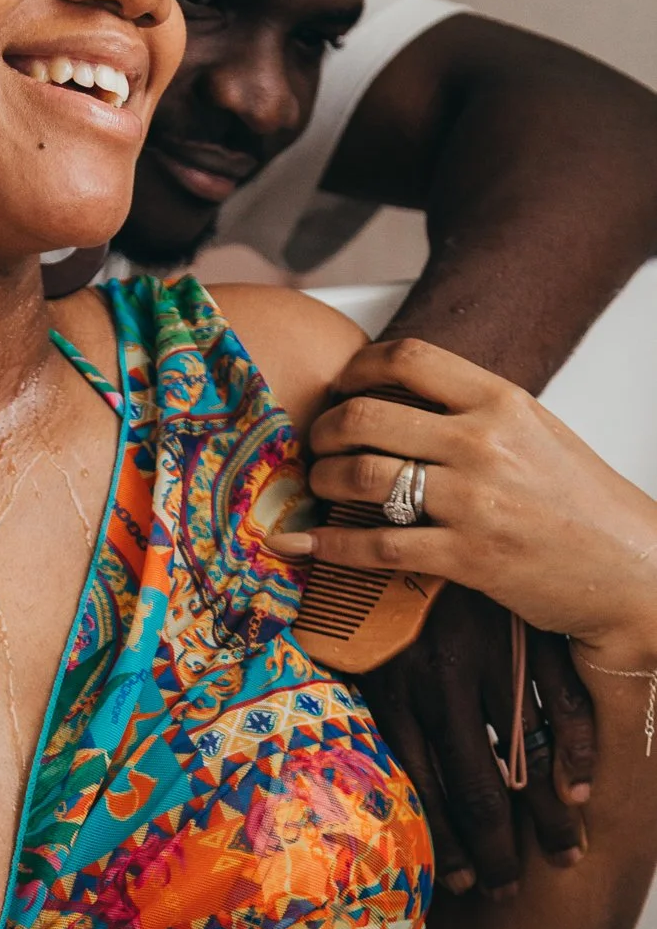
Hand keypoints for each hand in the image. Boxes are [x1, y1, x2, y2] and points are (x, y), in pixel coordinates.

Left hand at [273, 337, 656, 648]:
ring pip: (363, 476)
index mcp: (502, 401)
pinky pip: (378, 545)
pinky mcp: (467, 557)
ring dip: (324, 480)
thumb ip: (475, 411)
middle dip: (325, 428)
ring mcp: (474, 501)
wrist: (632, 570)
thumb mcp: (537, 431)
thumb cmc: (584, 503)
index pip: (410, 358)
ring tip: (319, 485)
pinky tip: (305, 542)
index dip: (358, 366)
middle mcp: (484, 443)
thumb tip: (404, 401)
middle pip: (367, 415)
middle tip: (317, 442)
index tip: (340, 384)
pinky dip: (330, 544)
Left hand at [355, 588, 592, 895]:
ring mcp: (492, 657)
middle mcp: (442, 681)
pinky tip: (581, 789)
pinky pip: (560, 703)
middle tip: (508, 888)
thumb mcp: (341, 643)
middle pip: (477, 787)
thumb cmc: (363, 581)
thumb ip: (354, 701)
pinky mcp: (527, 631)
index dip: (441, 842)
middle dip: (495, 847)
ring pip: (527, 755)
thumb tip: (336, 766)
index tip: (458, 882)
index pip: (421, 788)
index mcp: (393, 688)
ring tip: (561, 855)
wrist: (398, 502)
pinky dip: (577, 750)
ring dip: (547, 815)